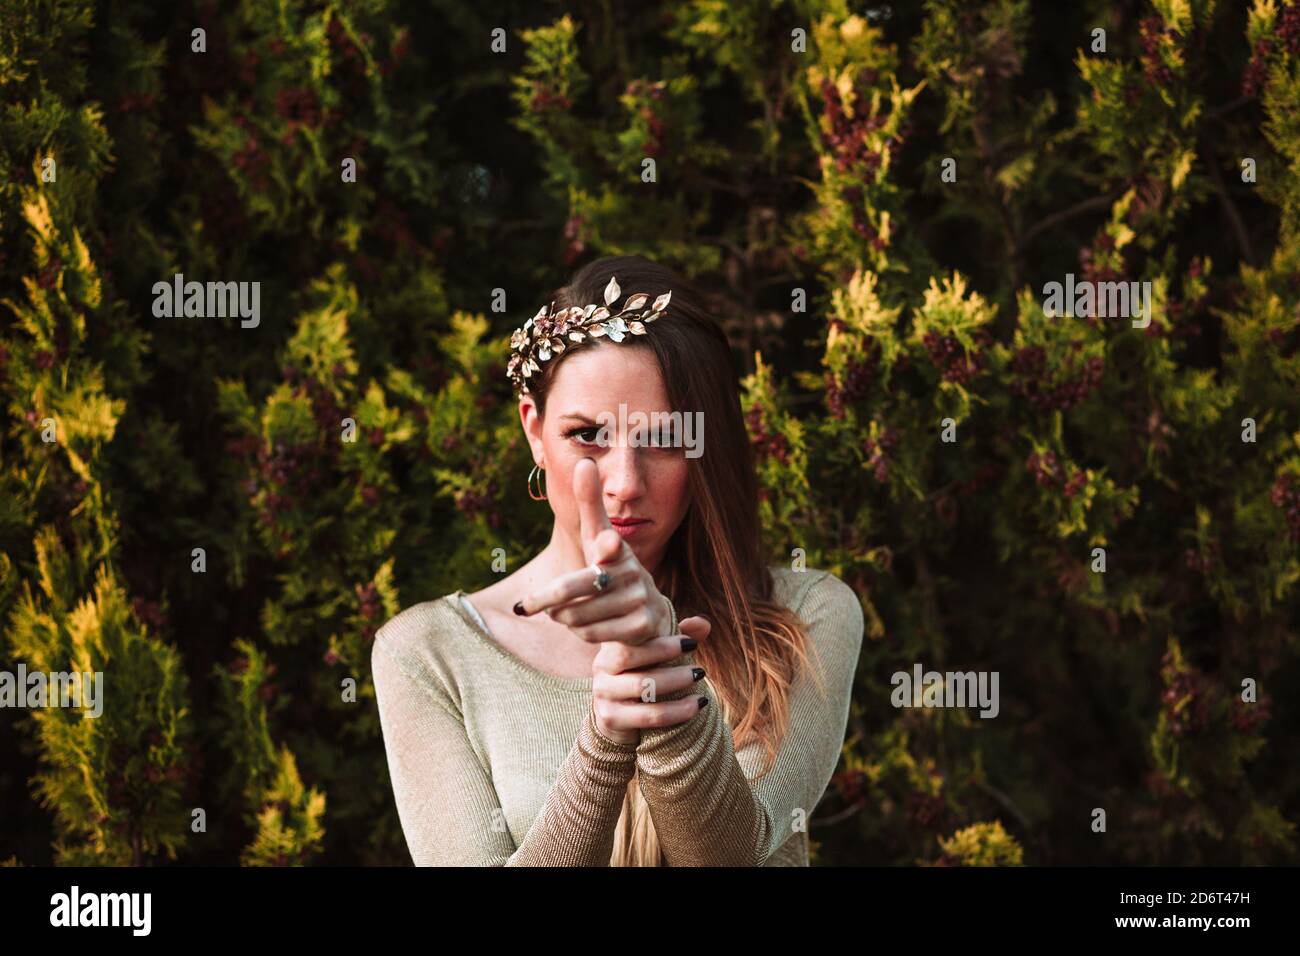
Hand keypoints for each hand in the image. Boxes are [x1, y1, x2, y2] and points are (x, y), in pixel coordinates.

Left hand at [516, 458, 672, 645]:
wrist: (648, 612)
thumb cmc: (611, 567)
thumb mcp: (598, 536)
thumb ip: (590, 503)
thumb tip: (584, 463)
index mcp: (617, 548)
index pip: (611, 544)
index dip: (609, 544)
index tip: (608, 544)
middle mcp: (632, 572)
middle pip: (575, 588)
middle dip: (547, 600)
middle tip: (532, 604)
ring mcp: (639, 600)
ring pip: (578, 616)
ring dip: (563, 617)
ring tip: (565, 613)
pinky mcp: (641, 627)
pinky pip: (591, 634)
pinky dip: (580, 633)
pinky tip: (585, 626)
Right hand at [590, 615, 712, 744]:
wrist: (618, 717)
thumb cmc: (644, 676)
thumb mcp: (660, 655)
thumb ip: (680, 637)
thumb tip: (704, 623)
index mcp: (613, 644)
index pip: (631, 635)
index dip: (661, 639)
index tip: (691, 643)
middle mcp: (602, 666)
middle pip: (629, 655)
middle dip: (665, 654)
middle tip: (697, 664)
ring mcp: (603, 692)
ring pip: (641, 685)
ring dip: (675, 681)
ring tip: (699, 679)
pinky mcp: (610, 717)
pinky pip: (647, 715)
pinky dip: (676, 711)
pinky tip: (695, 706)